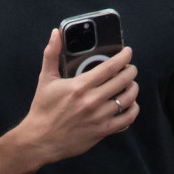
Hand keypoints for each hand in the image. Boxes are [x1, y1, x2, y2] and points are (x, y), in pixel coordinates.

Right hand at [16, 29, 138, 164]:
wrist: (40, 140)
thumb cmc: (43, 109)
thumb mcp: (45, 79)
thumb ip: (51, 54)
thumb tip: (55, 33)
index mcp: (80, 86)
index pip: (110, 67)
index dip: (124, 57)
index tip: (127, 52)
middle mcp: (92, 101)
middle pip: (123, 81)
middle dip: (131, 71)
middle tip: (130, 68)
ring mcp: (99, 117)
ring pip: (128, 99)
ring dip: (133, 88)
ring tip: (131, 84)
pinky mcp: (102, 131)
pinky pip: (126, 119)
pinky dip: (133, 110)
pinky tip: (130, 104)